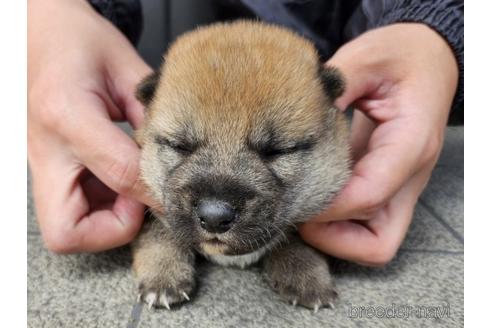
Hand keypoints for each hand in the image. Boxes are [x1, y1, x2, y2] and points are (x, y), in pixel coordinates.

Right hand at [28, 0, 152, 252]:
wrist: (36, 31)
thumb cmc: (77, 39)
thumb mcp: (124, 66)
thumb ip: (149, 112)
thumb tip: (176, 155)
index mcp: (68, 116)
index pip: (121, 174)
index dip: (156, 192)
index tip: (177, 192)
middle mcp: (47, 150)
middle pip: (68, 230)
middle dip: (113, 228)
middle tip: (139, 199)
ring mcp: (40, 162)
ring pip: (65, 227)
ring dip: (107, 218)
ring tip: (131, 184)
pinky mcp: (45, 166)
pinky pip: (69, 209)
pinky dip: (98, 206)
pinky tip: (117, 179)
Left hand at [299, 24, 458, 265]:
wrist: (428, 59)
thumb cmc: (402, 56)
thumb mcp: (368, 56)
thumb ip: (336, 83)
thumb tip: (300, 115)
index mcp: (408, 144)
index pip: (368, 196)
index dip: (325, 205)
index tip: (288, 194)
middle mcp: (409, 176)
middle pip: (378, 243)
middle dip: (330, 237)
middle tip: (295, 209)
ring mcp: (400, 186)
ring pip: (374, 242)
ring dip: (333, 235)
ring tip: (300, 205)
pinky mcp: (387, 185)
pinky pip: (366, 224)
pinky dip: (337, 222)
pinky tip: (312, 195)